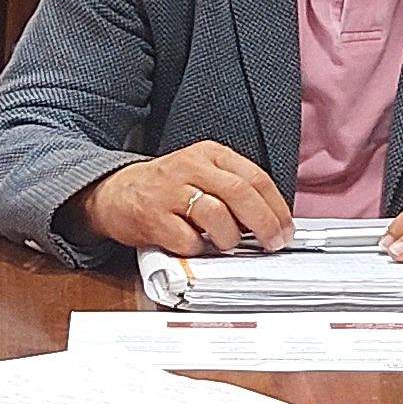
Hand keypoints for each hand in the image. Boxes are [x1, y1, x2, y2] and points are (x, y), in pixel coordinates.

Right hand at [82, 143, 291, 258]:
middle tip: (273, 243)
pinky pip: (187, 240)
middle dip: (265, 224)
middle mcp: (190, 167)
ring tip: (227, 244)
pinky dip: (198, 249)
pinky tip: (195, 245)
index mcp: (210, 154)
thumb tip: (272, 220)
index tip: (286, 229)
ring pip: (216, 215)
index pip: (256, 177)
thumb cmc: (169, 188)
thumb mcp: (203, 173)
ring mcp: (170, 192)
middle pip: (240, 194)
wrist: (116, 193)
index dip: (277, 207)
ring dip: (230, 238)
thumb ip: (235, 189)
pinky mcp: (153, 218)